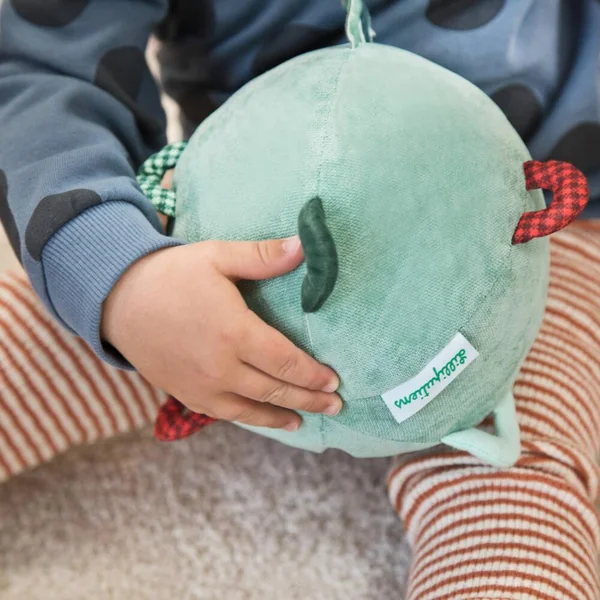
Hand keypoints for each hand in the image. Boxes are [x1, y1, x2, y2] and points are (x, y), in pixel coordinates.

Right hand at [103, 173, 340, 430]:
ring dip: (283, 416)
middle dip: (309, 398)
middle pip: (276, 390)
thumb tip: (305, 245)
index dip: (313, 375)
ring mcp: (202, 386)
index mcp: (234, 333)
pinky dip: (250, 418)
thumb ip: (263, 256)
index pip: (286, 361)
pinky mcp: (185, 394)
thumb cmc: (171, 275)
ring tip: (306, 419)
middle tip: (335, 405)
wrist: (117, 300)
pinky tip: (263, 418)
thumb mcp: (218, 256)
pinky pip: (225, 414)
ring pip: (252, 409)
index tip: (334, 381)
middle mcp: (221, 368)